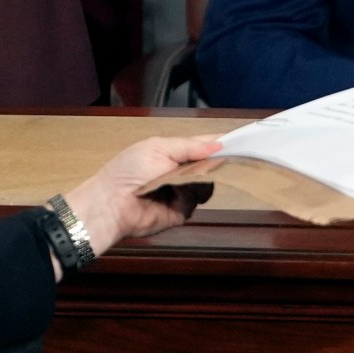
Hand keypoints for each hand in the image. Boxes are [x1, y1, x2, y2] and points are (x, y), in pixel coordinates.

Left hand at [60, 134, 223, 258]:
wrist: (112, 204)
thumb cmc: (128, 171)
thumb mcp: (157, 148)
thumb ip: (188, 146)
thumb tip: (218, 144)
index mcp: (172, 152)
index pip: (202, 145)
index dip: (219, 143)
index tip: (240, 141)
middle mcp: (179, 171)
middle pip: (210, 166)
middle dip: (214, 162)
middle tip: (222, 159)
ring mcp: (182, 191)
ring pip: (206, 184)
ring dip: (197, 179)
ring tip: (179, 178)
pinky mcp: (181, 211)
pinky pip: (196, 201)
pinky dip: (187, 196)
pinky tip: (173, 194)